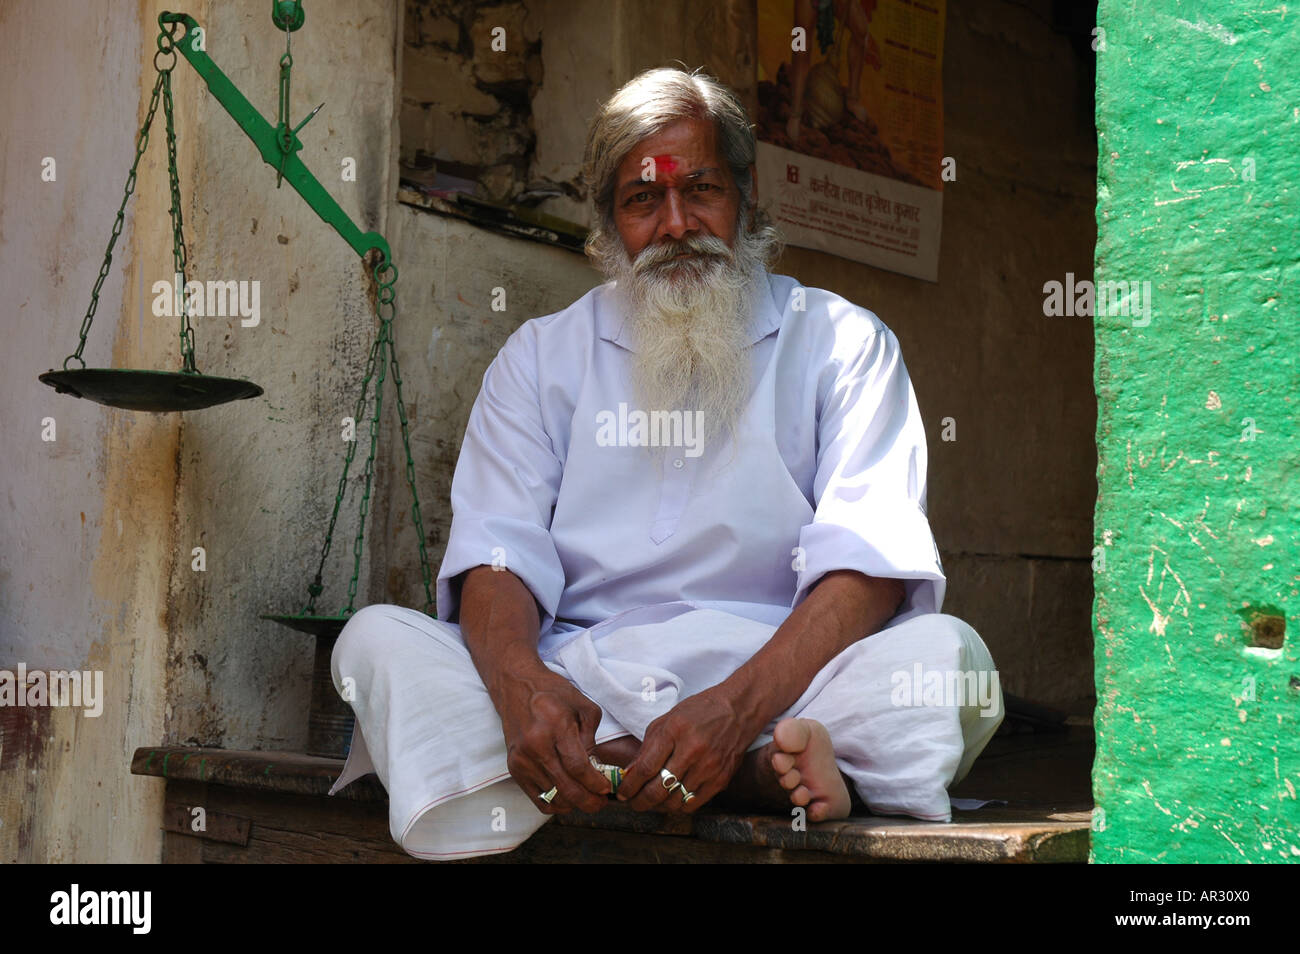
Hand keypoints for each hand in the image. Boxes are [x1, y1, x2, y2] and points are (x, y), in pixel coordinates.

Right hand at [495, 668, 611, 814]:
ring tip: (587, 799)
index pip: (578, 767)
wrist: (516, 685)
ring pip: (553, 796)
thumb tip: (597, 769)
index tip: (607, 789)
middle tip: (601, 802)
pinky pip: (537, 798)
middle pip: (566, 787)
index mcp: (556, 725)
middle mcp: (535, 744)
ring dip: (574, 804)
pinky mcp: (513, 767)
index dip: (596, 783)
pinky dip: (555, 804)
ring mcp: (521, 758)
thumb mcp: (583, 706)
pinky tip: (567, 799)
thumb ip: (592, 739)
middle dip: (589, 801)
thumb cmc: (553, 693)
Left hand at [617, 686, 756, 813]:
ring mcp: (709, 767)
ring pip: (674, 801)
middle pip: (658, 789)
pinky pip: (694, 804)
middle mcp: (692, 750)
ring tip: (651, 801)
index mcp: (674, 731)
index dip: (629, 786)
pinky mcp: (721, 779)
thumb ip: (647, 746)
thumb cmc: (699, 711)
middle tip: (633, 803)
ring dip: (658, 806)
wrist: (738, 710)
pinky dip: (679, 806)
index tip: (622, 793)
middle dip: (640, 801)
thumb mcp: (667, 719)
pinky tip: (672, 799)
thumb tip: (630, 773)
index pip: (645, 768)